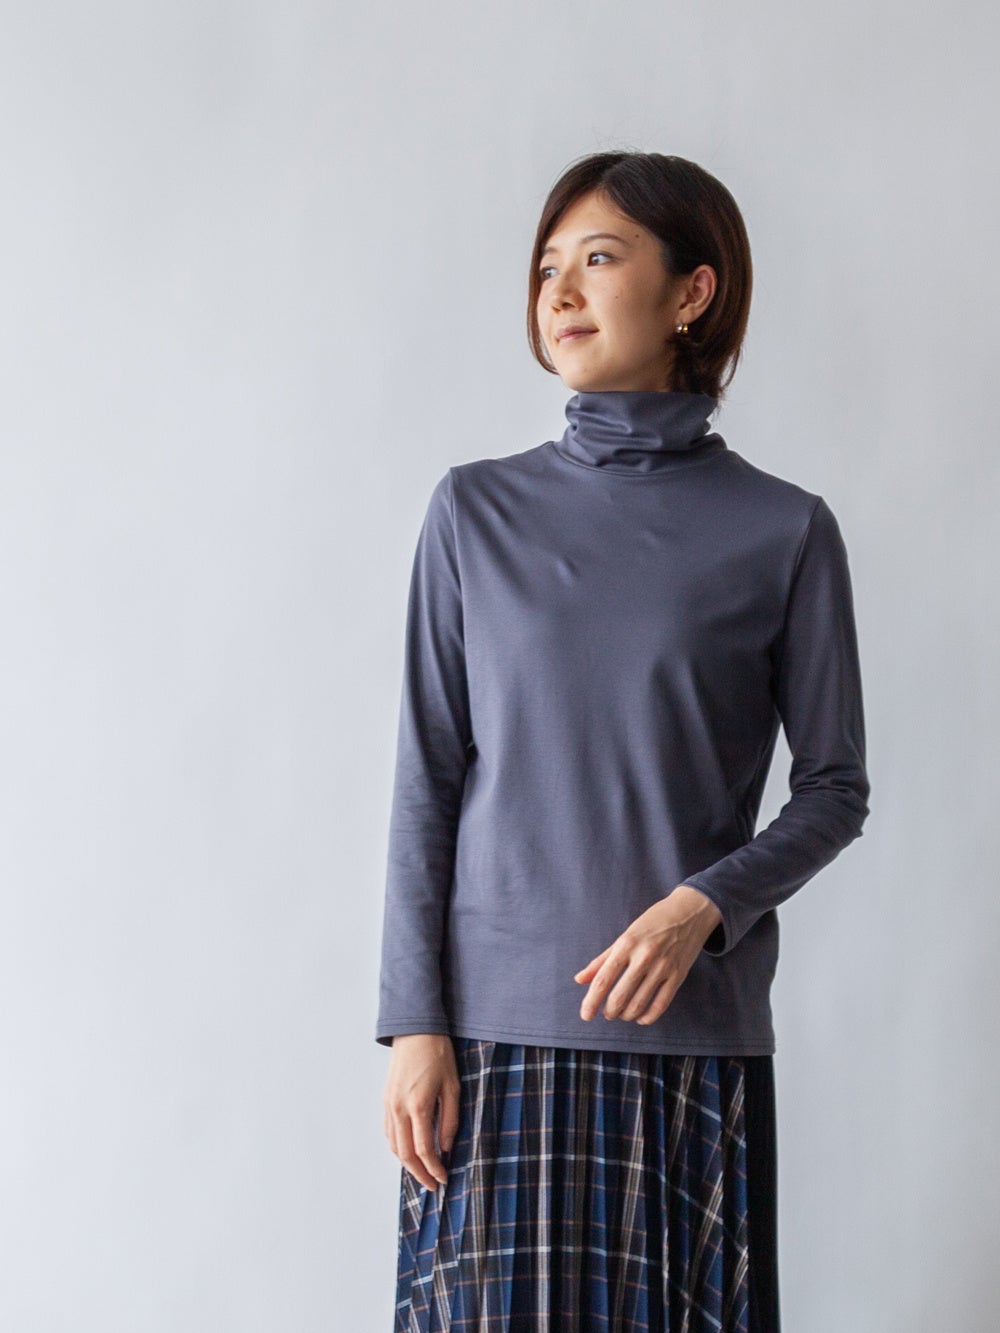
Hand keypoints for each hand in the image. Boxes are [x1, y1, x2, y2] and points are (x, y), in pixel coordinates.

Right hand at [383, 1033, 460, 1192]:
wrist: (415, 1031)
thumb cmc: (438, 1055)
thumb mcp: (453, 1086)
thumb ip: (450, 1119)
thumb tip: (446, 1147)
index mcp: (418, 1106)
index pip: (424, 1150)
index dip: (434, 1169)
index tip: (444, 1179)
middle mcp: (399, 1109)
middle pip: (405, 1154)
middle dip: (419, 1174)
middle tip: (432, 1185)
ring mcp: (389, 1105)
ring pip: (393, 1146)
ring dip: (407, 1164)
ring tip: (422, 1172)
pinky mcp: (385, 1100)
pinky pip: (388, 1132)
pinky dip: (397, 1148)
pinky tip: (409, 1151)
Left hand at [574, 885, 722, 1026]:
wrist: (690, 912)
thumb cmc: (652, 923)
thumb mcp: (625, 936)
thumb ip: (601, 960)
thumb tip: (579, 979)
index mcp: (626, 944)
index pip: (603, 979)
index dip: (591, 1001)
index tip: (585, 1015)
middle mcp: (644, 956)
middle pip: (620, 995)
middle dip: (609, 1011)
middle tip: (606, 1014)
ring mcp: (663, 967)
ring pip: (639, 1004)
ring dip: (626, 1015)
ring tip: (621, 1014)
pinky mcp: (678, 975)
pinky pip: (661, 1004)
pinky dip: (648, 1017)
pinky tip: (641, 1018)